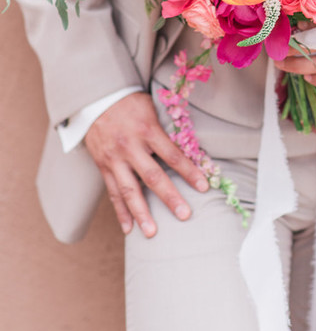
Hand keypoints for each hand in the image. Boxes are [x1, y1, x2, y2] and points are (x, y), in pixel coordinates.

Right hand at [84, 92, 208, 237]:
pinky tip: (128, 228)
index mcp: (147, 130)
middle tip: (185, 215)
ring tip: (152, 233)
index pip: (172, 155)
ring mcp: (114, 158)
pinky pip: (112, 192)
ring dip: (142, 213)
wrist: (96, 98)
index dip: (189, 172)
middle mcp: (130, 146)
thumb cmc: (131, 103)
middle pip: (152, 176)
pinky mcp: (103, 166)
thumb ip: (166, 130)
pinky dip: (120, 211)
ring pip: (129, 190)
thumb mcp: (151, 109)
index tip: (204, 187)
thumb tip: (192, 148)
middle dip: (170, 197)